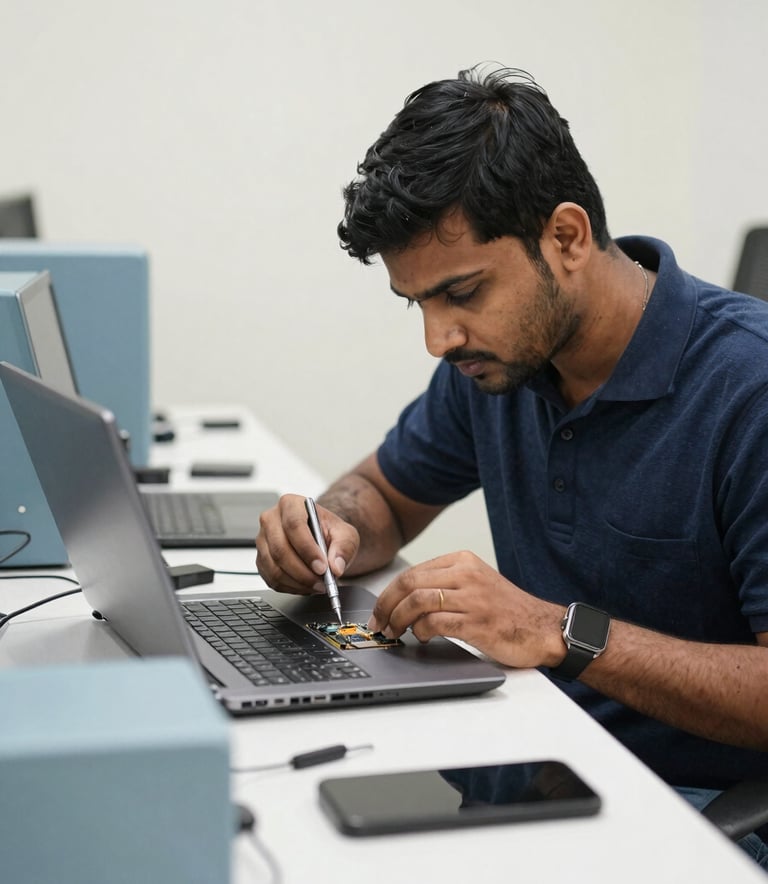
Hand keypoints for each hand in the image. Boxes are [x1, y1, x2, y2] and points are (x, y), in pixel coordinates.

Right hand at [255, 494, 359, 593]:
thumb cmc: (328, 531)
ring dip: (298, 582)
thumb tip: (335, 567)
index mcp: (290, 504)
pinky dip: (291, 587)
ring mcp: (263, 541)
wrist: (320, 537)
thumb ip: (344, 547)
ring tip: (318, 585)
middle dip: (303, 572)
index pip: (294, 525)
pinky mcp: (261, 560)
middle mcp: (271, 520)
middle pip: (280, 549)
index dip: (308, 549)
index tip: (323, 567)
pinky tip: (306, 585)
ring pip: (274, 568)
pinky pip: (272, 580)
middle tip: (322, 582)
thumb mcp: (345, 534)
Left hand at [367, 550, 564, 668]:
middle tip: (380, 624)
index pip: (413, 572)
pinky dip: (421, 631)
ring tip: (396, 632)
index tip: (379, 610)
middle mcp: (467, 574)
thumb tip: (403, 600)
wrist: (544, 629)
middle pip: (410, 584)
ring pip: (419, 601)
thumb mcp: (476, 585)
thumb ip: (444, 585)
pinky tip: (422, 637)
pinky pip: (436, 623)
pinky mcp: (478, 622)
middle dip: (387, 606)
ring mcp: (473, 597)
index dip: (389, 593)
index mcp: (463, 561)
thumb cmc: (507, 612)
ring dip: (400, 619)